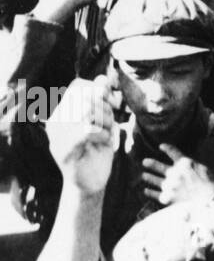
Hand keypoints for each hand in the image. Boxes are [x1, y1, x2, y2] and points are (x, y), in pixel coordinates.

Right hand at [46, 77, 115, 195]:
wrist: (90, 182)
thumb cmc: (96, 148)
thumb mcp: (103, 120)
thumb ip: (100, 99)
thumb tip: (102, 78)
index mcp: (60, 112)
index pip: (78, 86)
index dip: (99, 90)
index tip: (111, 103)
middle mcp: (55, 122)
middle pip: (87, 97)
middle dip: (107, 107)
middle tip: (111, 123)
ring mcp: (57, 136)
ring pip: (88, 111)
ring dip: (108, 121)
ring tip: (109, 132)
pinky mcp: (65, 150)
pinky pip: (88, 130)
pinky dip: (104, 134)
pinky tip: (106, 142)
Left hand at [139, 144, 213, 205]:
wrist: (207, 199)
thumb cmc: (209, 183)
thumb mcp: (204, 168)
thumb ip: (193, 164)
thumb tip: (188, 162)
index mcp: (184, 164)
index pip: (174, 153)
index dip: (167, 148)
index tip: (161, 146)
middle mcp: (175, 173)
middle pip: (160, 167)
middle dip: (152, 164)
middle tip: (145, 161)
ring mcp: (170, 185)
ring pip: (156, 180)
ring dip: (149, 177)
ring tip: (144, 175)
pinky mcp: (168, 197)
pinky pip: (156, 194)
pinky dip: (150, 192)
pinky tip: (146, 190)